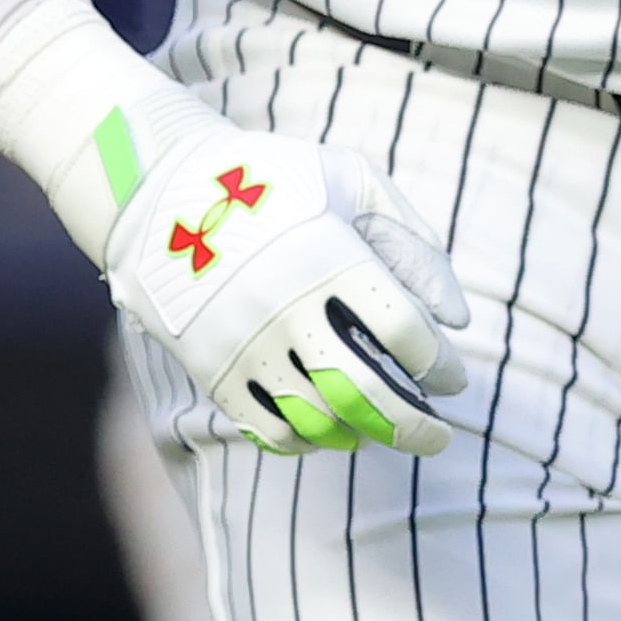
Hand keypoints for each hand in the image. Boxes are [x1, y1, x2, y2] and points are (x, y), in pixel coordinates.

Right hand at [109, 132, 470, 455]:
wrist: (162, 190)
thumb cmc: (272, 182)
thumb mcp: (347, 178)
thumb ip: (411, 238)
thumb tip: (458, 319)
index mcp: (329, 254)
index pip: (404, 331)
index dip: (438, 363)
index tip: (450, 377)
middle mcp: (288, 304)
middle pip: (366, 390)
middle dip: (412, 425)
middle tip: (436, 437)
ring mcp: (246, 341)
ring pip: (319, 419)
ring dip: (361, 435)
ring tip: (379, 432)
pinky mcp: (212, 368)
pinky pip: (270, 429)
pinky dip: (307, 442)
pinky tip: (327, 432)